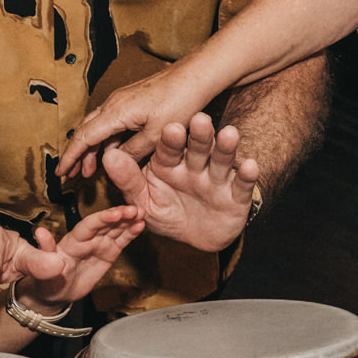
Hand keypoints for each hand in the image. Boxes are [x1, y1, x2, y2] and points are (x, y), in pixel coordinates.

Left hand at [15, 206, 143, 308]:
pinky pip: (121, 240)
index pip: (89, 225)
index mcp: (73, 240)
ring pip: (116, 228)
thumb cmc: (46, 279)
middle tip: (135, 210)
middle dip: (120, 215)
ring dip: (129, 220)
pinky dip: (131, 232)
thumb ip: (45, 250)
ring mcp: (99, 244)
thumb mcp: (41, 267)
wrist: (55, 293)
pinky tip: (141, 225)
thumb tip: (39, 232)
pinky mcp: (109, 252)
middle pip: (106, 223)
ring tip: (142, 213)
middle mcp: (88, 238)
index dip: (102, 218)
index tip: (116, 213)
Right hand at [61, 64, 215, 178]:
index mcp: (115, 112)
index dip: (71, 157)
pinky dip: (105, 140)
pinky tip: (111, 152)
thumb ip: (132, 152)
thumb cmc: (180, 102)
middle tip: (71, 175)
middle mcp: (113, 103)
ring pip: (98, 126)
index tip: (61, 174)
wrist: (196, 76)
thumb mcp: (156, 136)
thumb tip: (113, 163)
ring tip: (89, 170)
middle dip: (76, 154)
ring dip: (92, 148)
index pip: (84, 137)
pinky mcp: (132, 100)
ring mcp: (122, 100)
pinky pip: (110, 122)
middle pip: (85, 131)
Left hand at [102, 113, 258, 252]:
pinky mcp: (235, 196)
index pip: (168, 149)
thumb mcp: (143, 201)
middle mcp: (194, 167)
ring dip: (225, 147)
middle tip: (200, 119)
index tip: (170, 128)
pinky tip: (249, 164)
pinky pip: (241, 185)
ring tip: (229, 134)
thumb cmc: (167, 213)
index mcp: (169, 164)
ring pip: (221, 160)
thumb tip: (108, 157)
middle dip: (199, 135)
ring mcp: (216, 180)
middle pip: (197, 148)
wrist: (196, 238)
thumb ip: (128, 181)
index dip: (170, 140)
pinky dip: (246, 175)